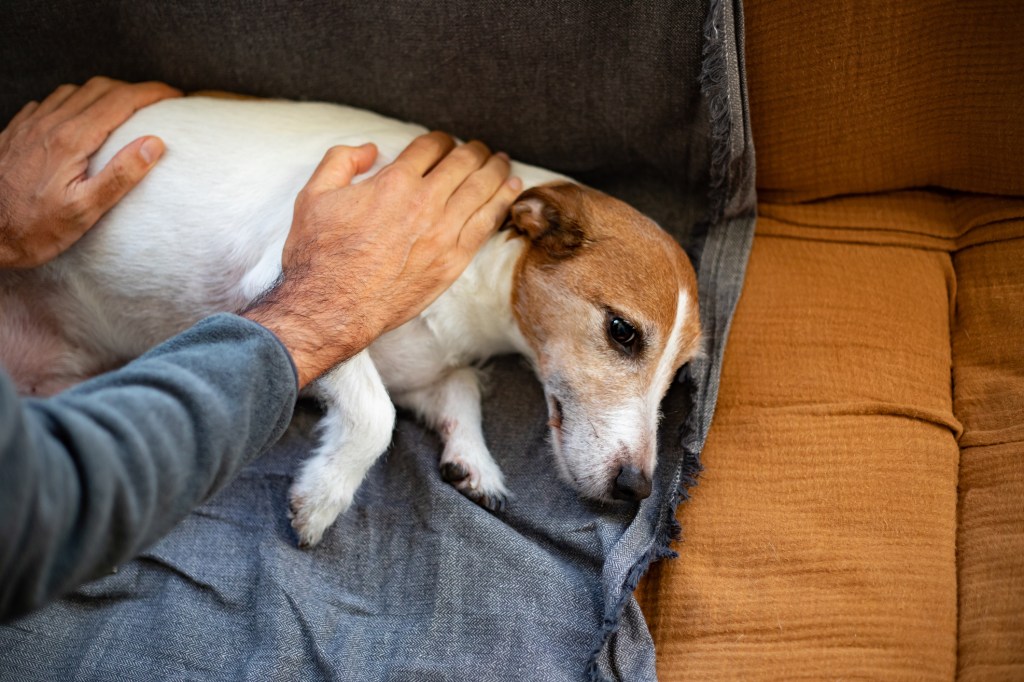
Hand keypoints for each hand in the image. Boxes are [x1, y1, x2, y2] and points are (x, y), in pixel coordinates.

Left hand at [0, 77, 181, 267]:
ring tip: (124, 108)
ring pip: (73, 91)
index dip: (152, 92)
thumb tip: (154, 144)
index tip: (175, 95)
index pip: (120, 101)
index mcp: (72, 140)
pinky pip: (49, 102)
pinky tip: (79, 118)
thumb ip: (121, 175)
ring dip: (104, 92)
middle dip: (133, 89)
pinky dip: (74, 101)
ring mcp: (29, 125)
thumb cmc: (33, 229)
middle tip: (157, 102)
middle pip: (99, 88)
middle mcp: (49, 124)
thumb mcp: (85, 211)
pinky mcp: (16, 131)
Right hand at [245, 132, 522, 387]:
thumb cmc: (319, 255)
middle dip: (473, 151)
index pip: (431, 147)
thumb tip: (371, 149)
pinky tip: (510, 189)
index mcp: (394, 182)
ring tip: (501, 161)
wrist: (332, 308)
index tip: (443, 142)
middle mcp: (425, 204)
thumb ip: (341, 161)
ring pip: (482, 190)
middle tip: (479, 148)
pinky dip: (501, 202)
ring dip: (495, 170)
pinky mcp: (453, 262)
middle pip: (463, 163)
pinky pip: (486, 224)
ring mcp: (444, 234)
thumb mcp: (313, 195)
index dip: (440, 139)